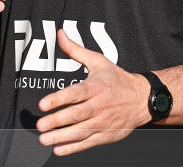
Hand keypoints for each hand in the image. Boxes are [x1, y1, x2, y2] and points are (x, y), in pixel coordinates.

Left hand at [36, 30, 151, 155]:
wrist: (142, 99)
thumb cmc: (117, 79)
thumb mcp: (98, 61)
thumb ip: (75, 50)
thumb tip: (60, 34)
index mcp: (96, 87)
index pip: (75, 93)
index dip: (58, 99)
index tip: (43, 104)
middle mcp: (99, 105)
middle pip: (76, 115)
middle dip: (56, 121)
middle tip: (40, 125)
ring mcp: (103, 122)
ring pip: (80, 131)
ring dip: (61, 137)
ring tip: (45, 139)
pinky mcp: (105, 135)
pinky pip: (87, 143)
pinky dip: (72, 148)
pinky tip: (58, 148)